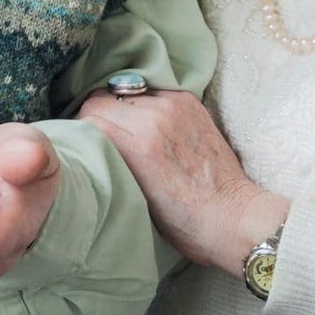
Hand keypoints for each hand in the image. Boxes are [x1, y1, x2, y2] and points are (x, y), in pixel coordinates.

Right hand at [79, 89, 287, 275]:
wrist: (234, 217)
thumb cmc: (184, 222)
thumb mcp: (134, 198)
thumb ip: (111, 161)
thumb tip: (90, 142)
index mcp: (140, 145)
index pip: (89, 116)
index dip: (81, 131)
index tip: (83, 146)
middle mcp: (156, 117)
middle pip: (102, 98)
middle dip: (96, 117)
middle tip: (101, 139)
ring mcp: (175, 105)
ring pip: (125, 91)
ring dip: (120, 108)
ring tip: (126, 132)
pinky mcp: (190, 101)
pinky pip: (151, 91)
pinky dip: (143, 104)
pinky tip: (148, 124)